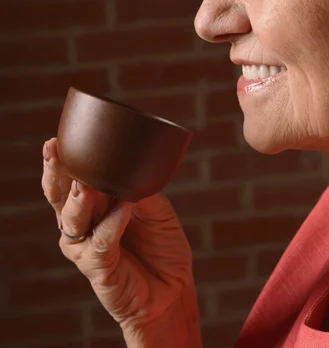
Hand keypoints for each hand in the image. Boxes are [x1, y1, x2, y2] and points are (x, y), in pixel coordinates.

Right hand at [41, 138, 200, 346]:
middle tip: (54, 151)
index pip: (70, 179)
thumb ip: (139, 190)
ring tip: (85, 184)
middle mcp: (82, 225)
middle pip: (61, 196)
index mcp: (92, 206)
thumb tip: (130, 168)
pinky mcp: (98, 268)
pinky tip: (122, 208)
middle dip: (57, 172)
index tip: (58, 140)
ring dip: (79, 199)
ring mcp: (86, 247)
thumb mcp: (155, 208)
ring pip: (73, 218)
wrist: (171, 289)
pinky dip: (112, 224)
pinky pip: (102, 242)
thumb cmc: (160, 246)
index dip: (62, 161)